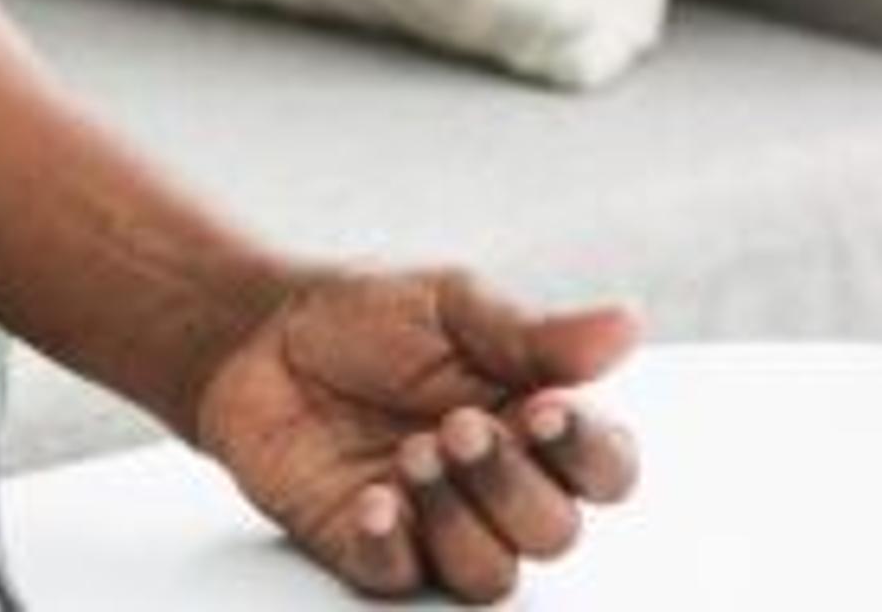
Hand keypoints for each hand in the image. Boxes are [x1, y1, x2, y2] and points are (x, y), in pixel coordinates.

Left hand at [189, 267, 643, 602]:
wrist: (258, 331)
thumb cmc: (365, 315)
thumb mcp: (450, 303)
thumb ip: (532, 332)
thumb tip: (623, 326)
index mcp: (534, 425)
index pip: (605, 468)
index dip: (588, 453)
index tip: (546, 411)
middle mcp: (496, 486)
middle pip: (552, 532)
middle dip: (511, 484)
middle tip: (457, 427)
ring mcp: (434, 523)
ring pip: (487, 572)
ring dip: (457, 519)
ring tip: (412, 454)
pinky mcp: (368, 544)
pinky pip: (399, 577)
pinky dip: (391, 545)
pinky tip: (373, 500)